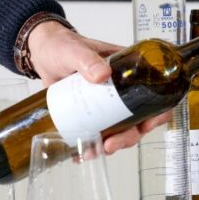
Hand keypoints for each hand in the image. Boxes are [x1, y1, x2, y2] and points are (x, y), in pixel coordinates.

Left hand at [25, 19, 169, 153]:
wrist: (40, 55)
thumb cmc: (62, 45)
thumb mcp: (76, 50)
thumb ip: (88, 59)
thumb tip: (101, 75)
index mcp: (128, 71)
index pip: (154, 93)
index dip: (158, 113)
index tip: (147, 125)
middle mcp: (121, 91)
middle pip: (138, 120)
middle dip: (128, 137)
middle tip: (111, 145)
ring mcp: (105, 105)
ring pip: (119, 130)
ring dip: (112, 145)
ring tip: (95, 151)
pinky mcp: (89, 114)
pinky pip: (97, 133)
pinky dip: (92, 146)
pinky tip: (82, 154)